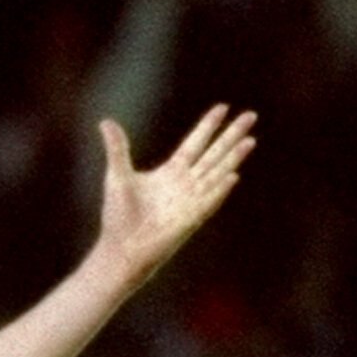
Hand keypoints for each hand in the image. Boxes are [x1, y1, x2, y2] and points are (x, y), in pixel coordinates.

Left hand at [91, 105, 257, 286]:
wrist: (119, 249)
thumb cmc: (119, 217)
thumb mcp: (117, 176)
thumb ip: (117, 149)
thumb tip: (106, 122)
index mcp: (171, 172)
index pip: (195, 144)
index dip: (208, 126)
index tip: (223, 107)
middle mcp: (186, 185)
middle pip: (214, 154)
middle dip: (232, 135)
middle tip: (251, 115)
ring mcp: (190, 202)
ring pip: (217, 174)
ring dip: (233, 158)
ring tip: (251, 140)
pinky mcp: (189, 220)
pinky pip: (208, 202)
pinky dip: (219, 190)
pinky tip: (233, 176)